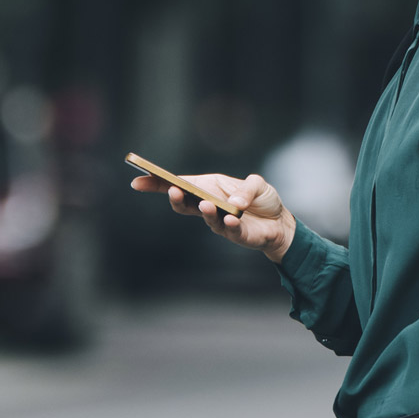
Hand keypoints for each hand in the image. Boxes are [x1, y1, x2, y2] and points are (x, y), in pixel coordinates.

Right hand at [130, 171, 297, 260]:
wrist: (281, 223)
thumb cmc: (263, 200)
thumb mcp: (258, 183)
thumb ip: (246, 189)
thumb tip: (234, 204)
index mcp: (208, 187)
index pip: (178, 185)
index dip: (156, 183)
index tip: (137, 182)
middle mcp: (209, 205)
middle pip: (184, 204)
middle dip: (176, 197)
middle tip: (172, 190)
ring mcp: (220, 221)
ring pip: (205, 218)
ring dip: (204, 211)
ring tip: (206, 204)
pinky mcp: (236, 234)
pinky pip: (230, 230)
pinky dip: (230, 224)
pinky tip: (232, 218)